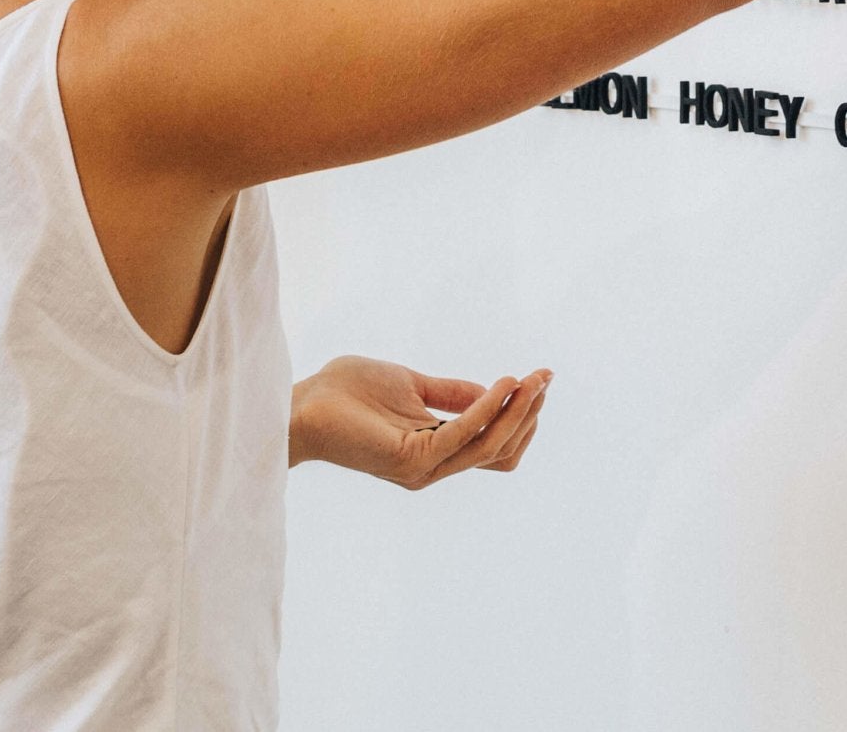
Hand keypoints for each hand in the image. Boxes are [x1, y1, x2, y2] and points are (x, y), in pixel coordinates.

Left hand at [289, 354, 552, 489]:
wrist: (299, 403)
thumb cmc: (345, 393)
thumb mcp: (411, 386)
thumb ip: (450, 394)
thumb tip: (493, 391)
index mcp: (433, 452)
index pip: (493, 449)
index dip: (521, 419)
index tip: (540, 380)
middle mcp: (431, 467)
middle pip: (500, 453)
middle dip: (528, 416)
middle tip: (546, 378)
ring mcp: (422, 467)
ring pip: (488, 447)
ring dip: (517, 413)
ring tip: (533, 379)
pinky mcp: (410, 458)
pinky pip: (462, 433)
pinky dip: (488, 409)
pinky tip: (503, 384)